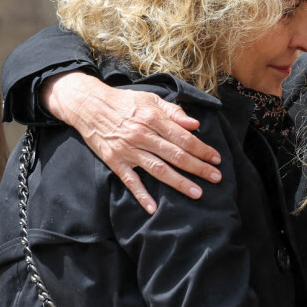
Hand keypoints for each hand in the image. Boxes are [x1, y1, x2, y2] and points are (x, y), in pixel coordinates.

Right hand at [42, 72, 221, 213]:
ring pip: (158, 169)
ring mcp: (128, 150)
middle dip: (198, 168)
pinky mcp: (115, 161)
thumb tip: (195, 124)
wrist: (89, 105)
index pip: (183, 137)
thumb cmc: (123, 101)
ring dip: (179, 182)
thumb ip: (173, 112)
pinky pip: (130, 181)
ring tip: (197, 193)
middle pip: (175, 155)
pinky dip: (141, 195)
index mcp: (153, 118)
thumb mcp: (150, 99)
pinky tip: (153, 208)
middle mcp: (142, 135)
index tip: (216, 158)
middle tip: (216, 178)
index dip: (202, 149)